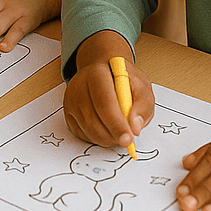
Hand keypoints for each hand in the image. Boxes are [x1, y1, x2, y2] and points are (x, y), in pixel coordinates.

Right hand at [64, 36, 152, 151]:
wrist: (104, 71)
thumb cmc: (123, 80)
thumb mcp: (142, 87)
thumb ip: (142, 106)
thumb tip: (135, 127)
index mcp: (97, 74)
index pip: (104, 103)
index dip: (116, 124)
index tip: (128, 139)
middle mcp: (79, 85)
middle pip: (93, 120)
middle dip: (113, 135)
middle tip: (128, 138)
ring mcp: (71, 100)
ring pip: (89, 131)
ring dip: (108, 138)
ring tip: (119, 127)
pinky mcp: (68, 113)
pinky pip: (83, 135)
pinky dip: (98, 137)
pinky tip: (106, 126)